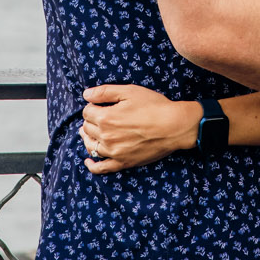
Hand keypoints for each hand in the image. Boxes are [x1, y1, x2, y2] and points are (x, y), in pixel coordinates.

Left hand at [80, 84, 201, 173]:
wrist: (174, 126)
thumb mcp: (129, 91)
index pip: (87, 111)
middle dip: (91, 120)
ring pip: (90, 146)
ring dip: (88, 137)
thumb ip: (104, 92)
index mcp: (106, 117)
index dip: (92, 105)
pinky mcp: (123, 162)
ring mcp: (114, 152)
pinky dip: (92, 165)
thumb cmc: (154, 106)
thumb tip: (86, 94)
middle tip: (100, 115)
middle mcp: (106, 136)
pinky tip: (88, 161)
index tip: (101, 104)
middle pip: (87, 128)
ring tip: (91, 132)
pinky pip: (101, 168)